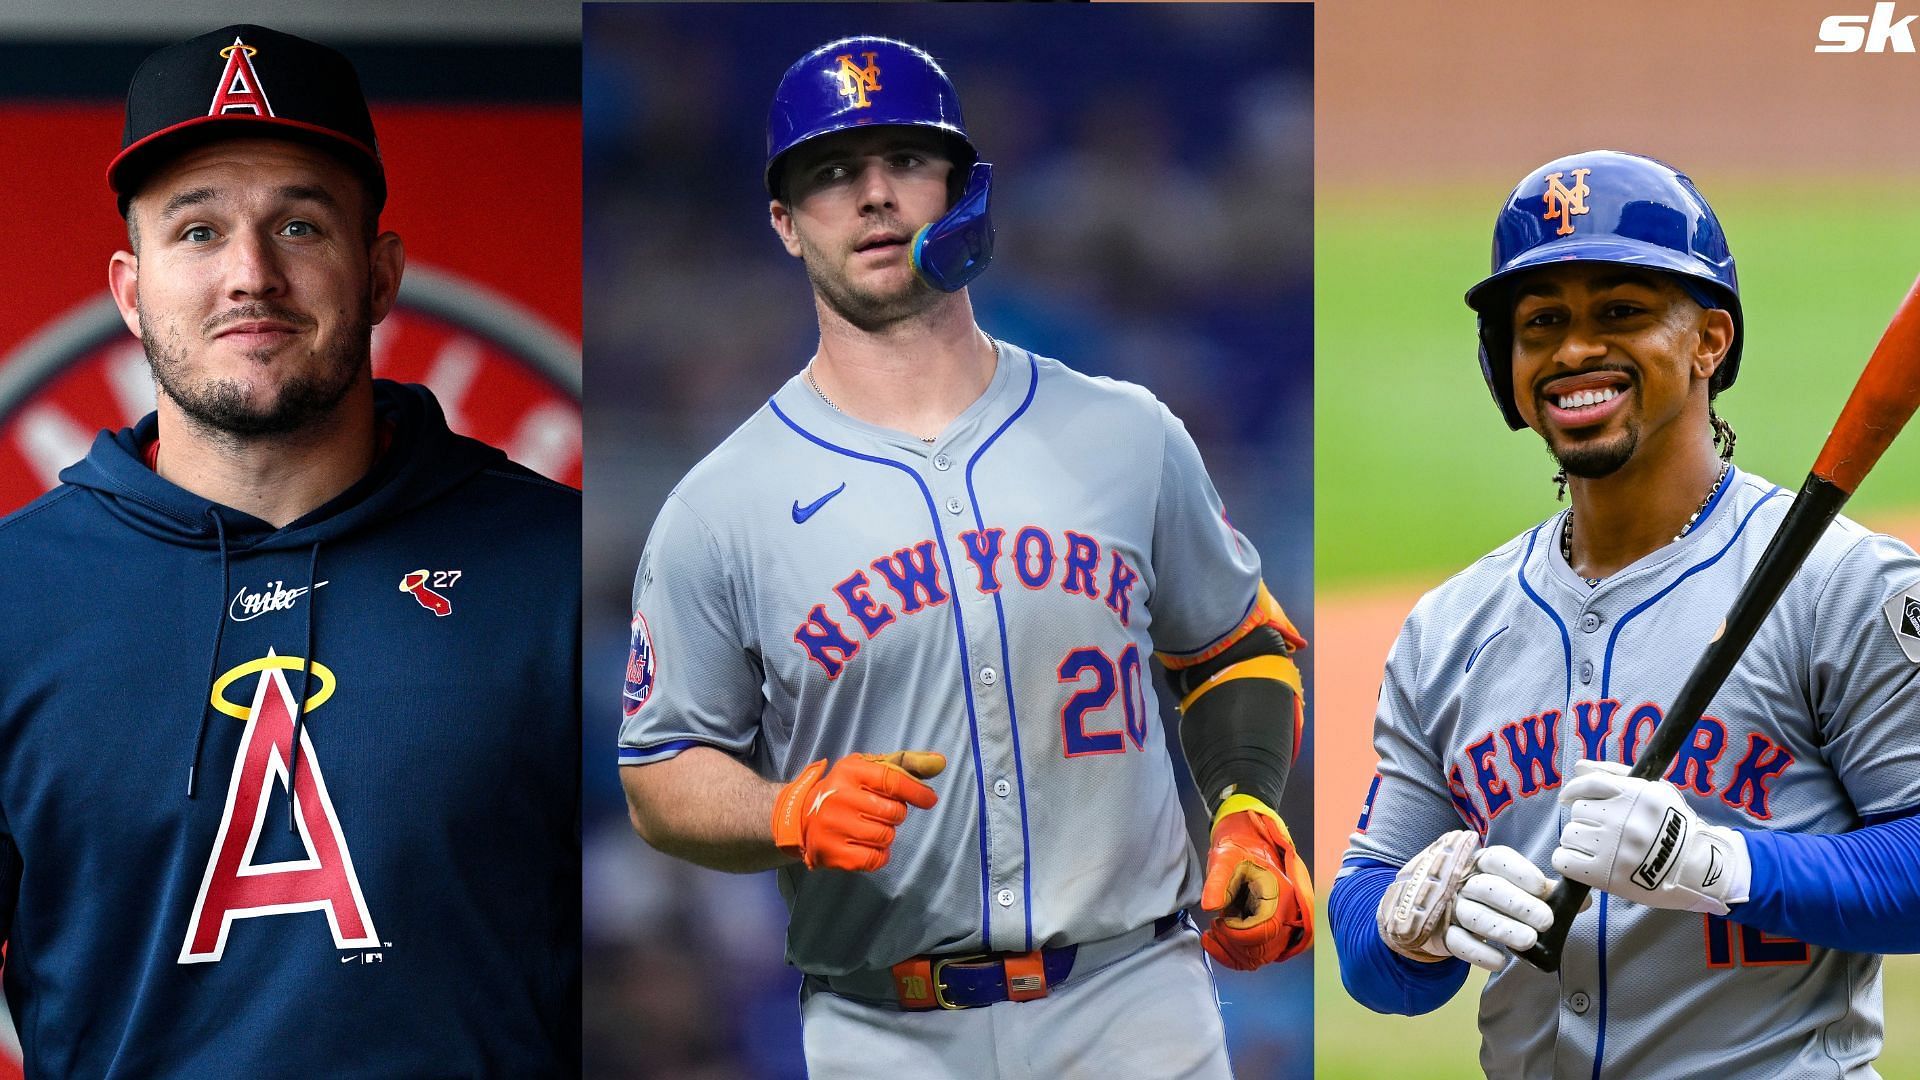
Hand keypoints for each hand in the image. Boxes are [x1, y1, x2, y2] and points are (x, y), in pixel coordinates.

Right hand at [771, 751, 944, 871]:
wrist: (799, 817)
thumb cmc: (845, 790)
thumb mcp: (868, 769)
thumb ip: (906, 764)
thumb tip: (941, 762)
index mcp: (849, 771)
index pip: (893, 780)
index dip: (916, 792)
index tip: (929, 800)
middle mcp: (839, 797)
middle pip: (894, 813)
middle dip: (895, 815)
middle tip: (878, 812)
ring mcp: (833, 827)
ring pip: (886, 837)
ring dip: (885, 835)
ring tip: (868, 827)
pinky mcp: (831, 853)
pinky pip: (875, 859)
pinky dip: (879, 855)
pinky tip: (866, 845)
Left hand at [1199, 796, 1313, 969]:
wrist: (1247, 848)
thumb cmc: (1237, 852)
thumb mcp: (1224, 859)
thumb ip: (1218, 881)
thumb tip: (1210, 906)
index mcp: (1280, 896)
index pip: (1264, 932)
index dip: (1238, 933)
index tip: (1219, 921)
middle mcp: (1286, 915)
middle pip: (1262, 950)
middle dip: (1233, 943)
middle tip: (1215, 925)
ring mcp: (1280, 927)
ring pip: (1259, 958)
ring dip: (1232, 952)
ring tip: (1214, 931)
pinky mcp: (1269, 933)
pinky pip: (1256, 956)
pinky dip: (1234, 956)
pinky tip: (1215, 942)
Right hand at [1378, 832, 1573, 972]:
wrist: (1434, 909)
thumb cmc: (1486, 894)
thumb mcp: (1511, 885)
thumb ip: (1542, 892)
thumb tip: (1582, 902)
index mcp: (1479, 862)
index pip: (1496, 859)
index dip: (1517, 870)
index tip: (1539, 885)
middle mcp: (1461, 881)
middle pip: (1487, 889)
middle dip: (1518, 904)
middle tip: (1546, 921)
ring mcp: (1448, 907)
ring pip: (1473, 915)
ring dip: (1501, 928)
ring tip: (1529, 942)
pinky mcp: (1441, 933)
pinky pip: (1457, 942)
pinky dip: (1479, 953)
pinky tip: (1500, 961)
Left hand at [1553, 759, 1748, 914]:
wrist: (1697, 869)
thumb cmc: (1675, 828)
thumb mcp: (1656, 792)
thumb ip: (1615, 774)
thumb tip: (1579, 766)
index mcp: (1635, 794)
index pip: (1588, 784)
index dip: (1574, 791)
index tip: (1568, 798)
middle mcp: (1623, 819)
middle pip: (1578, 811)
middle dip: (1586, 820)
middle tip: (1602, 831)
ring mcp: (1613, 847)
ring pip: (1570, 835)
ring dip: (1578, 841)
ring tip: (1598, 849)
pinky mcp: (1605, 874)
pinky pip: (1565, 860)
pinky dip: (1569, 861)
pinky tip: (1584, 863)